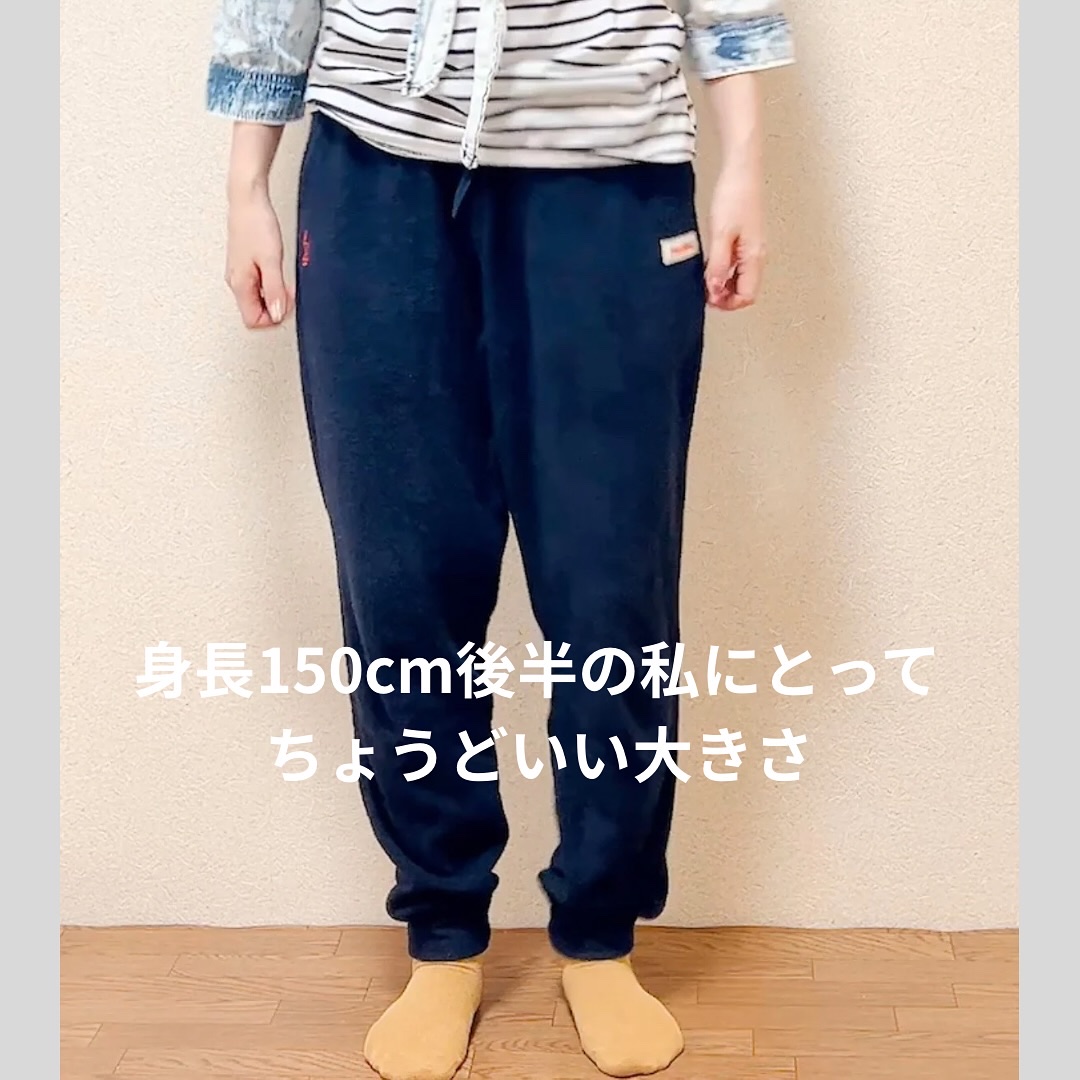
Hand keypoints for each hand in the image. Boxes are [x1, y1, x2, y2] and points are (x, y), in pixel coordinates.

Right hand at [225, 184, 292, 329]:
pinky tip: (279, 275)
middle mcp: (236, 282)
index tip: (288, 302)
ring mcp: (239, 275)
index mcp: (239, 284)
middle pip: (255, 314)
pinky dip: (271, 287)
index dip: (274, 318)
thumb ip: (274, 290)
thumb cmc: (257, 224)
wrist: (248, 199)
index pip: (253, 321)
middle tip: (290, 294)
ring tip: (285, 283)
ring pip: (257, 301)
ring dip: (275, 297)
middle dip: (276, 309)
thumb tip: (278, 314)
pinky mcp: (245, 266)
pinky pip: (258, 288)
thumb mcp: (271, 260)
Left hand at [704, 164, 766, 310]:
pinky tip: (710, 264)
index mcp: (754, 256)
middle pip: (745, 290)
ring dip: (723, 284)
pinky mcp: (745, 239)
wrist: (741, 169)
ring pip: (740, 279)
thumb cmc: (734, 195)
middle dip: (725, 296)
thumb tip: (715, 290)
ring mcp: (751, 247)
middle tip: (704, 292)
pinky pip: (736, 265)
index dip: (727, 303)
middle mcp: (757, 255)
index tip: (708, 298)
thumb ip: (718, 265)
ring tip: (705, 279)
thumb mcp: (721, 235)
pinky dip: (723, 271)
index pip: (747, 295)